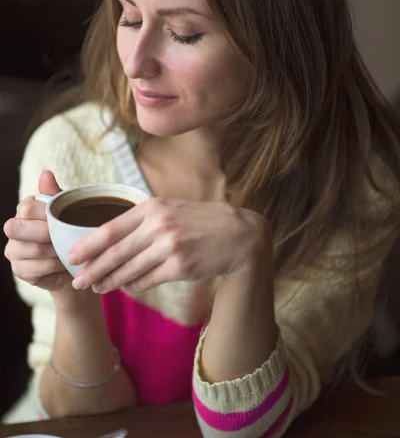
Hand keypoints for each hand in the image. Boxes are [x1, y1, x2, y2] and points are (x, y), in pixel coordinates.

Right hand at [4, 171, 71, 291]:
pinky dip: (54, 267)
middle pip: (18, 228)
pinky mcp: (19, 270)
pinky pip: (34, 269)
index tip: (66, 220)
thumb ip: (55, 194)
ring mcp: (14, 250)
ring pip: (32, 250)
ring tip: (70, 251)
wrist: (75, 260)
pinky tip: (64, 264)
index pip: (27, 208)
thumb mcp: (68, 210)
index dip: (47, 215)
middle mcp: (14, 228)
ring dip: (56, 251)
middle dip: (46, 234)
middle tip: (66, 237)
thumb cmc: (70, 230)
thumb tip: (46, 174)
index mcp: (25, 210)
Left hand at [68, 197, 269, 293]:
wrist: (239, 235)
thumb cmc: (201, 221)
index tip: (71, 256)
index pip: (110, 228)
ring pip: (129, 270)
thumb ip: (142, 220)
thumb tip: (111, 240)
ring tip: (97, 288)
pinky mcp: (180, 266)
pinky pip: (147, 281)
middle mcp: (159, 225)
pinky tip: (125, 288)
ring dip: (109, 282)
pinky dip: (133, 286)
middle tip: (77, 281)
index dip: (87, 245)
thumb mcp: (170, 209)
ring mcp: (170, 246)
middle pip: (115, 252)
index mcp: (152, 207)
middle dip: (92, 269)